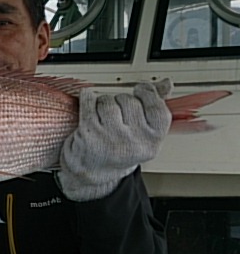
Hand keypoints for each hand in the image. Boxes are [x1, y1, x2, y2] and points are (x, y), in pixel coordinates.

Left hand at [57, 79, 171, 201]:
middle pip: (129, 101)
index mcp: (152, 142)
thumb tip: (166, 83)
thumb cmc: (120, 150)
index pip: (157, 108)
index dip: (148, 94)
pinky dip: (87, 97)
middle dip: (122, 101)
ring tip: (103, 115)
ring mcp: (110, 138)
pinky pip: (89, 102)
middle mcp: (132, 142)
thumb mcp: (143, 134)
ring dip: (104, 102)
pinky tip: (89, 101)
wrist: (93, 170)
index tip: (140, 90)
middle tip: (117, 114)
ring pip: (109, 101)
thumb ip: (155, 107)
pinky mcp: (89, 133)